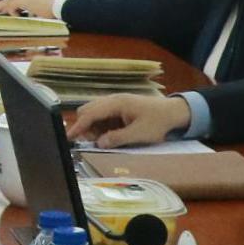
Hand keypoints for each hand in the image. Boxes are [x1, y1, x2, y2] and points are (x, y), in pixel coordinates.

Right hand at [68, 92, 190, 148]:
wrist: (174, 112)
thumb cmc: (158, 122)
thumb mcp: (139, 134)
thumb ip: (117, 138)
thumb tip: (99, 144)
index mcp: (116, 103)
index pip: (90, 114)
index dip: (78, 126)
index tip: (68, 137)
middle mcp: (113, 100)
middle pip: (87, 110)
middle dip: (85, 126)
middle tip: (94, 142)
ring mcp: (115, 103)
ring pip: (94, 113)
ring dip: (94, 127)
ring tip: (105, 140)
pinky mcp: (119, 108)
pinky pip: (103, 115)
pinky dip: (102, 126)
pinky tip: (111, 135)